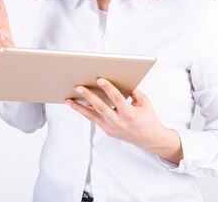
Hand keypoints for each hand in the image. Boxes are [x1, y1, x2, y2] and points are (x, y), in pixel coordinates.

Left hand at [66, 78, 182, 163]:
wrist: (149, 139)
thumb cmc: (147, 118)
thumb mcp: (144, 103)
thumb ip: (134, 91)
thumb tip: (121, 78)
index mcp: (130, 114)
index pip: (117, 99)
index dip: (109, 89)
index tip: (100, 79)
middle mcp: (119, 122)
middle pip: (101, 108)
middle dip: (89, 97)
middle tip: (78, 87)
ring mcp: (112, 128)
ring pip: (92, 116)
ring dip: (79, 107)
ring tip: (68, 99)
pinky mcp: (107, 131)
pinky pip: (94, 120)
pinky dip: (84, 112)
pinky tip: (75, 104)